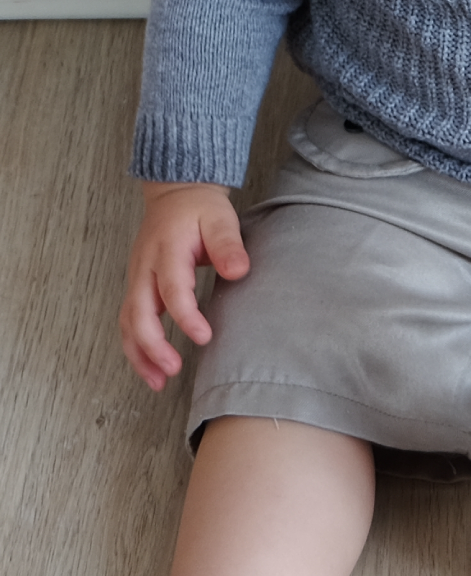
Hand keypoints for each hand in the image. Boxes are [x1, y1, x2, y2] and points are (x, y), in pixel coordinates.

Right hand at [120, 182, 249, 389]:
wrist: (175, 194)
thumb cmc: (200, 209)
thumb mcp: (220, 218)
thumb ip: (228, 245)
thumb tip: (238, 271)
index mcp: (167, 250)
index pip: (172, 288)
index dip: (185, 315)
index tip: (203, 336)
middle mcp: (145, 267)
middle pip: (138, 312)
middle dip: (153, 344)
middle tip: (173, 369)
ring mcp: (137, 278)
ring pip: (127, 322)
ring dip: (139, 353)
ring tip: (157, 382)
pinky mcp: (138, 288)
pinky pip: (130, 321)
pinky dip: (136, 348)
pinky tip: (151, 369)